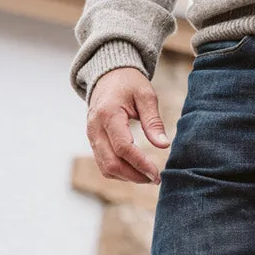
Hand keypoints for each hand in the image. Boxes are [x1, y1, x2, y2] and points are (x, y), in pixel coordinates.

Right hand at [87, 68, 169, 184]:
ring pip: (106, 168)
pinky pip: (103, 164)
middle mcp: (95, 128)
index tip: (157, 174)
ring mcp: (91, 136)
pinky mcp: (93, 141)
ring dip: (127, 177)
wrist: (107, 75)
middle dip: (134, 176)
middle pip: (111, 163)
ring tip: (148, 176)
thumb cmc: (129, 83)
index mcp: (108, 114)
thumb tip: (163, 145)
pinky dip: (119, 172)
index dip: (140, 164)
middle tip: (155, 179)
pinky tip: (136, 170)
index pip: (123, 148)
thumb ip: (153, 121)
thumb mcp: (146, 96)